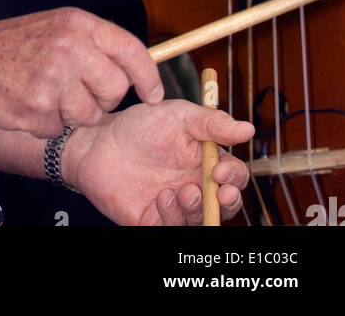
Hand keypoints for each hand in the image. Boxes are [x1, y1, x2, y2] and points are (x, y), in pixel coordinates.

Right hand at [0, 6, 162, 135]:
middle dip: (102, 98)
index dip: (148, 76)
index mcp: (77, 24)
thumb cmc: (14, 44)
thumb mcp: (57, 26)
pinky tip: (31, 103)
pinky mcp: (38, 108)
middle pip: (115, 89)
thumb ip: (93, 43)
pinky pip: (62, 129)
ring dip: (73, 113)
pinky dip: (49, 123)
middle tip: (76, 89)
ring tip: (48, 93)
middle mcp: (69, 48)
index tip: (154, 94)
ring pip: (90, 115)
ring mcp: (53, 79)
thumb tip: (134, 68)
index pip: (131, 50)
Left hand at [62, 99, 254, 225]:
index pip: (234, 176)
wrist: (98, 142)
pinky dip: (174, 217)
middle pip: (226, 205)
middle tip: (219, 192)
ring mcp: (176, 205)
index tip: (221, 170)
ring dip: (198, 209)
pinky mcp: (155, 221)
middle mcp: (195, 185)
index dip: (234, 177)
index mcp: (204, 161)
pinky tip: (162, 198)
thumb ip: (211, 123)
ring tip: (183, 191)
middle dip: (229, 202)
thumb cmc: (139, 125)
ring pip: (202, 220)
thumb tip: (247, 129)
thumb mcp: (178, 116)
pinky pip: (173, 228)